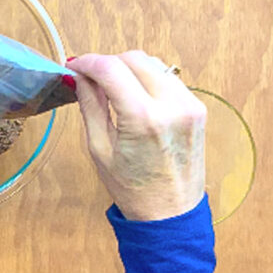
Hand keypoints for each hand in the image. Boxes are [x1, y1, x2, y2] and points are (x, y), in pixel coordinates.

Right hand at [66, 51, 206, 220]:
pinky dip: (147, 79)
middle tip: (90, 78)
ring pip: (152, 63)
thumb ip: (90, 105)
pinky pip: (167, 78)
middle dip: (108, 63)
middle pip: (134, 58)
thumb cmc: (132, 189)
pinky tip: (134, 96)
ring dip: (128, 68)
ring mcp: (190, 104)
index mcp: (144, 118)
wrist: (171, 213)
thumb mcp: (99, 148)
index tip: (74, 66)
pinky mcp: (197, 108)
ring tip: (112, 88)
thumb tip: (80, 76)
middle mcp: (172, 105)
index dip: (88, 62)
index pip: (111, 68)